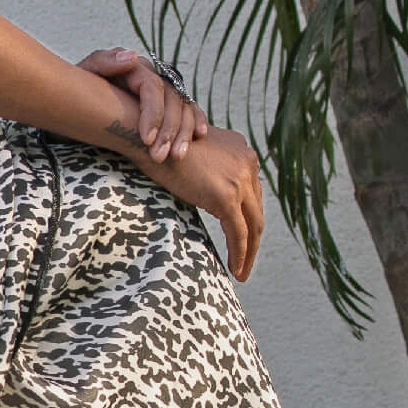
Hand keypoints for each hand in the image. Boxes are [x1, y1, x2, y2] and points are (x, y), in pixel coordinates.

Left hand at [80, 48, 206, 164]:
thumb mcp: (84, 74)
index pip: (153, 88)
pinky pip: (188, 110)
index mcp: (134, 68)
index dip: (153, 113)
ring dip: (183, 132)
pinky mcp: (167, 106)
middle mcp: (152, 77)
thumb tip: (131, 57)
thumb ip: (103, 62)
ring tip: (176, 156)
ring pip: (183, 107)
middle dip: (168, 130)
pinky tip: (198, 137)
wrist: (76, 102)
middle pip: (172, 100)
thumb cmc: (76, 88)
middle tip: (159, 157)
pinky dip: (195, 121)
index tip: (145, 140)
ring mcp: (162, 91)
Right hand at [150, 124, 265, 280]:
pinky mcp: (227, 196)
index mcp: (242, 151)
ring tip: (242, 271)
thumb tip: (204, 190)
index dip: (247, 217)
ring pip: (253, 224)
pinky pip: (239, 232)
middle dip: (253, 238)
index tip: (241, 237)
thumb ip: (207, 170)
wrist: (149, 137)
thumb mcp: (193, 155)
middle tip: (246, 261)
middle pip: (257, 209)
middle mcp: (248, 162)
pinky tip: (235, 269)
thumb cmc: (160, 146)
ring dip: (249, 251)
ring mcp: (240, 179)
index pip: (252, 193)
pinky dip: (240, 253)